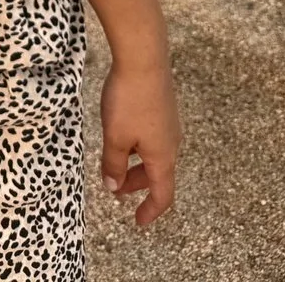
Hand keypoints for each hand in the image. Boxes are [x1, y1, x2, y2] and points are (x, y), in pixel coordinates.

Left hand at [98, 58, 179, 226]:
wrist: (144, 60)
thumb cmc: (128, 101)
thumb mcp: (115, 137)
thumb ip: (113, 164)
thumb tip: (113, 188)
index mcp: (163, 156)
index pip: (162, 194)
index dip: (151, 211)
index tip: (139, 222)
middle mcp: (171, 143)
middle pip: (157, 175)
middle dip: (136, 186)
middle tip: (115, 190)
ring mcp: (169, 125)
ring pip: (153, 155)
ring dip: (135, 165)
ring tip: (113, 164)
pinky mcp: (162, 109)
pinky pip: (152, 138)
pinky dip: (137, 147)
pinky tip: (121, 137)